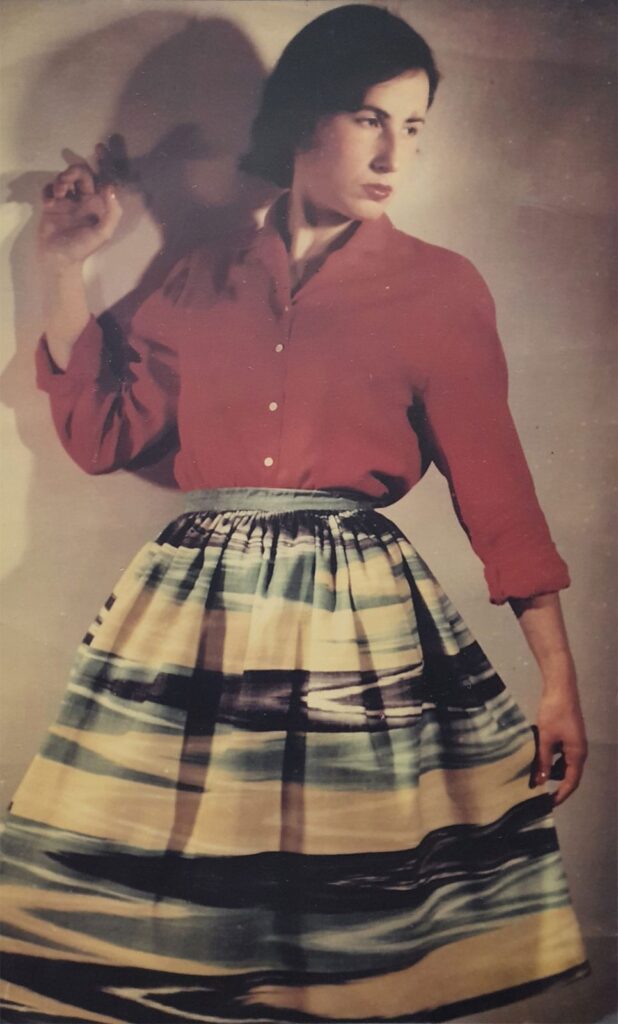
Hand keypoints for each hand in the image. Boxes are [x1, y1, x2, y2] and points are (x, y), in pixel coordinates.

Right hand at [38, 143, 122, 268]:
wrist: (58, 259)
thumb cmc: (82, 248)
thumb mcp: (103, 233)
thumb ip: (111, 211)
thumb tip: (109, 186)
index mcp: (100, 204)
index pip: (104, 178)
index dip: (104, 162)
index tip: (99, 147)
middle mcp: (85, 200)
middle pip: (82, 173)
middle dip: (74, 172)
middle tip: (65, 181)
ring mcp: (68, 201)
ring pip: (65, 178)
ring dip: (61, 181)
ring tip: (58, 194)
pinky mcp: (53, 203)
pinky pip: (50, 187)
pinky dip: (49, 190)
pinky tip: (49, 202)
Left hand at [533, 689, 587, 805]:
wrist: (560, 688)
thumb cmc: (555, 712)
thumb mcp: (545, 738)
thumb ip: (542, 761)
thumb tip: (539, 782)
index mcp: (577, 754)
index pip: (571, 782)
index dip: (561, 795)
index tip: (549, 804)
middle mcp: (579, 751)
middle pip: (568, 775)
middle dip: (553, 783)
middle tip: (536, 791)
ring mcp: (574, 743)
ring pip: (563, 764)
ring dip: (549, 770)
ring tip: (533, 774)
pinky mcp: (568, 736)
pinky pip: (560, 754)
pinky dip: (550, 758)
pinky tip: (536, 757)